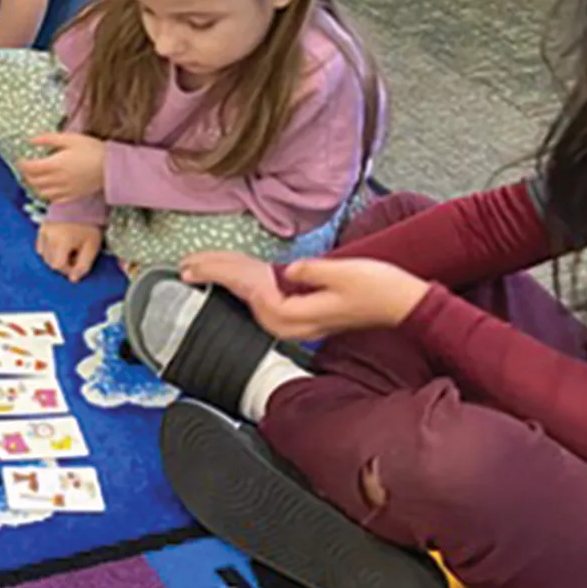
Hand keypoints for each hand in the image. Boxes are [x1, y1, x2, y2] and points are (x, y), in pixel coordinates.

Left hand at [18, 132, 107, 203]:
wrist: (112, 167)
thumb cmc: (92, 149)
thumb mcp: (69, 138)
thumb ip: (48, 139)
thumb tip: (31, 140)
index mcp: (54, 164)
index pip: (30, 168)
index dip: (22, 164)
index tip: (20, 159)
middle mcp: (57, 180)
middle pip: (33, 181)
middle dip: (26, 174)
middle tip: (26, 167)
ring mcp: (64, 190)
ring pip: (41, 192)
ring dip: (35, 185)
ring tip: (35, 177)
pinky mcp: (72, 196)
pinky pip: (53, 199)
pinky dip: (46, 194)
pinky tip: (48, 187)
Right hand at [37, 222, 103, 280]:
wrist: (82, 202)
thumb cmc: (89, 225)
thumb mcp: (92, 247)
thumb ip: (83, 265)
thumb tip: (73, 279)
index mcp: (62, 242)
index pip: (58, 266)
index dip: (68, 269)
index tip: (78, 262)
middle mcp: (49, 237)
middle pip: (49, 262)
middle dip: (62, 263)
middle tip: (75, 255)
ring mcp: (43, 231)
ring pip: (44, 255)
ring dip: (55, 257)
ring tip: (68, 249)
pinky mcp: (41, 227)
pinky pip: (41, 246)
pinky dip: (48, 250)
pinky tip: (58, 245)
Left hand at [186, 255, 429, 340]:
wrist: (402, 305)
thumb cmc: (379, 289)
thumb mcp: (344, 274)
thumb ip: (311, 273)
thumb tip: (288, 272)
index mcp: (293, 315)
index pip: (245, 289)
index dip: (219, 273)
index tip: (193, 264)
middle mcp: (289, 322)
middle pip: (241, 293)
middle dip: (212, 276)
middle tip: (184, 265)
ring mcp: (295, 319)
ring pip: (248, 295)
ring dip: (224, 278)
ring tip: (196, 268)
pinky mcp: (302, 311)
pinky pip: (262, 295)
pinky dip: (242, 282)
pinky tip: (231, 277)